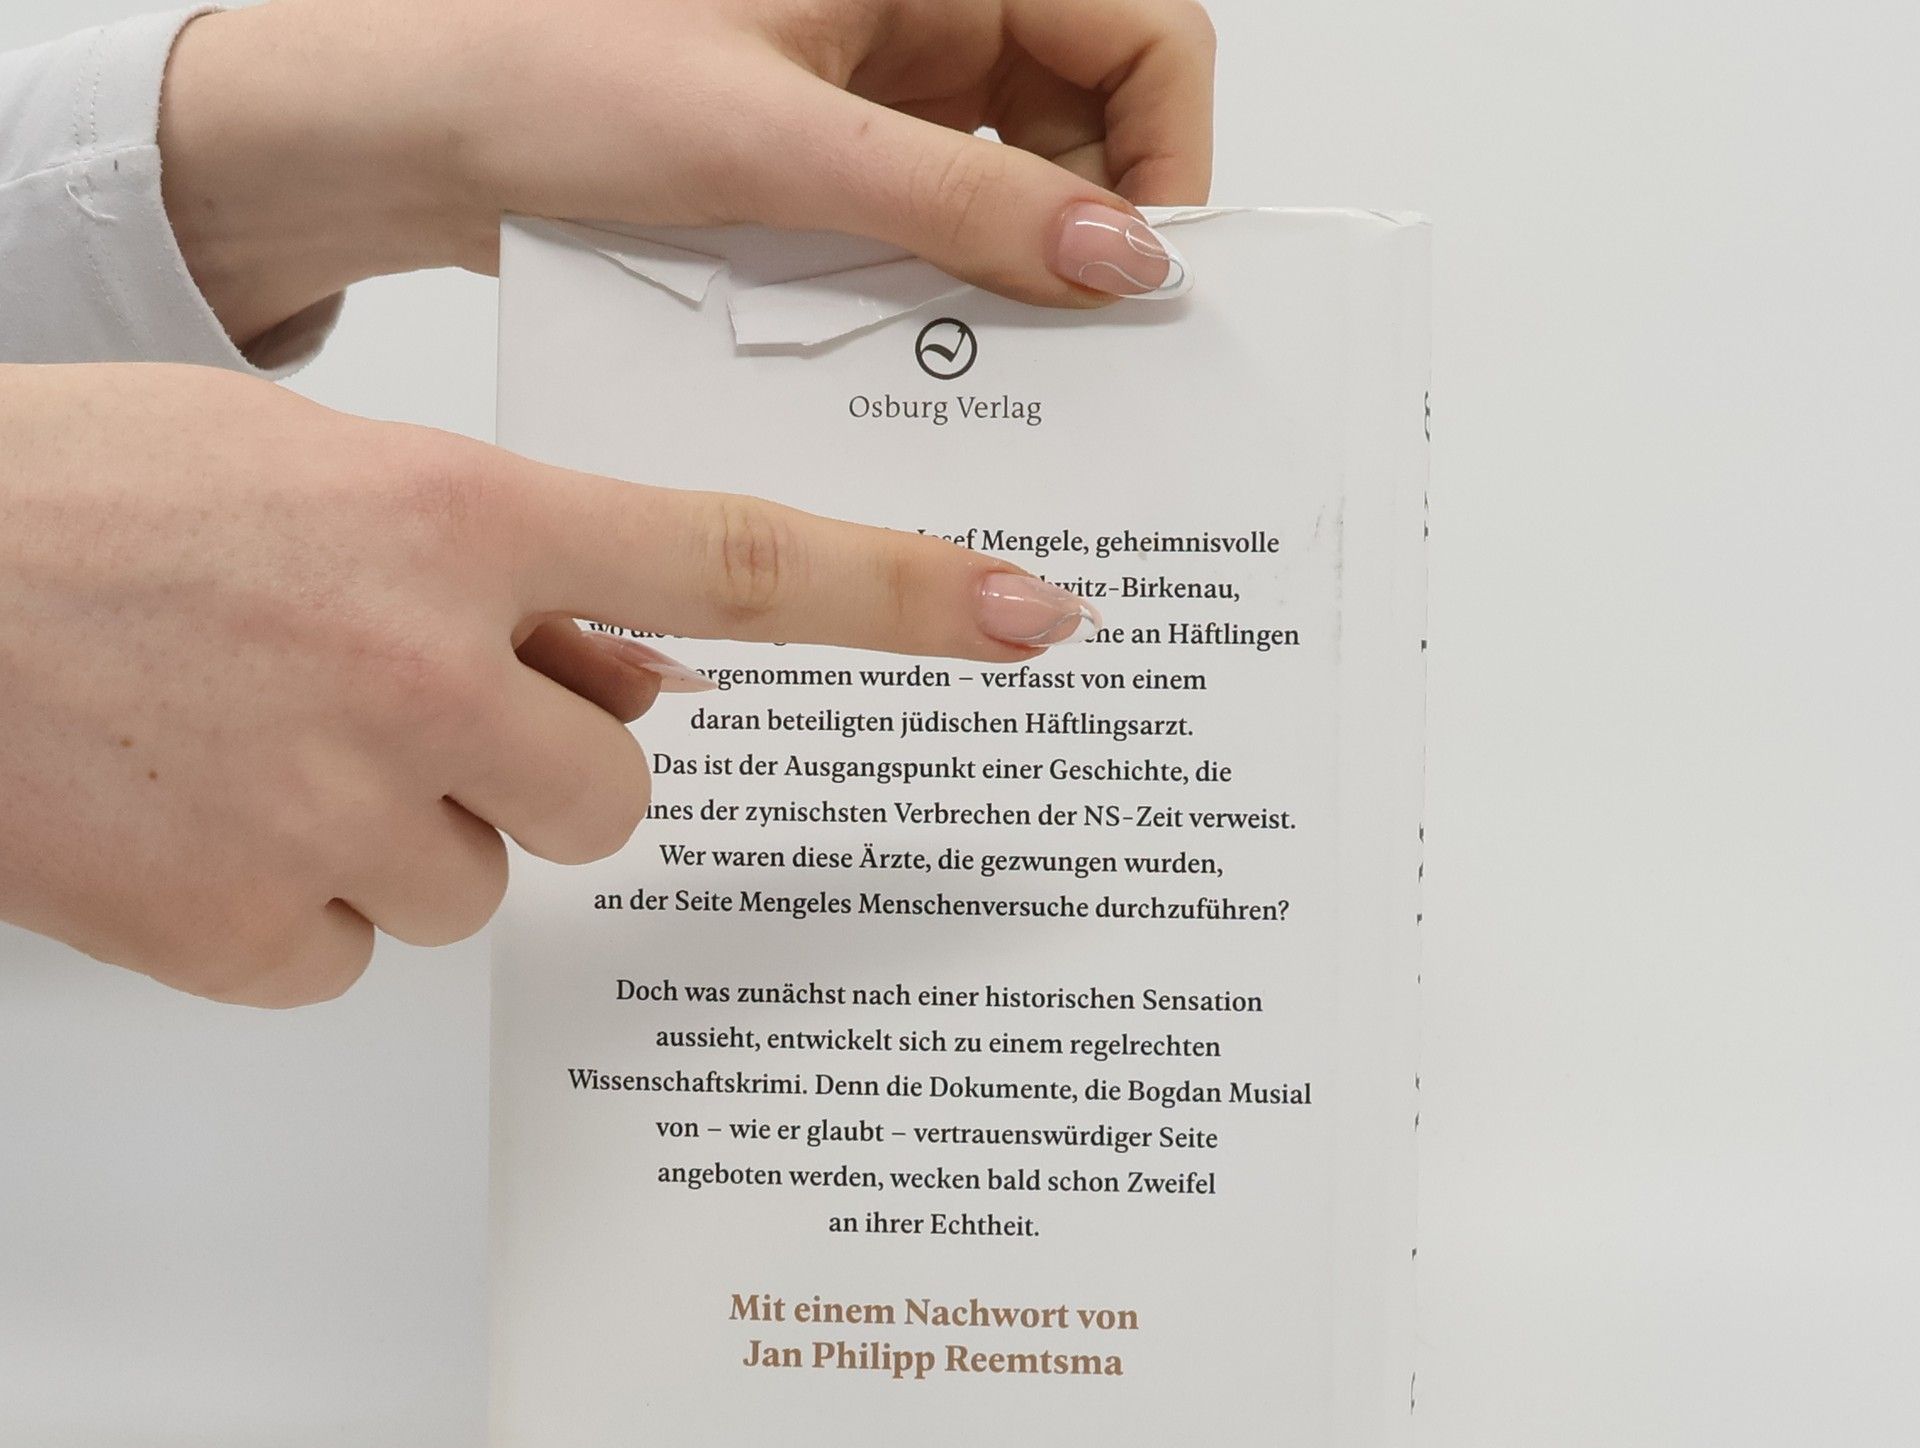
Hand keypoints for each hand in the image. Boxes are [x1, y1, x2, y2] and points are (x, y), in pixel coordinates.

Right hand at [0, 365, 1096, 1006]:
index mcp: (453, 521)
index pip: (737, 565)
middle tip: (403, 716)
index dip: (904, 596)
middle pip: (615, 794)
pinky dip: (308, 909)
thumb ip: (512, 573)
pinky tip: (206, 824)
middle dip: (541, 771)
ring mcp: (341, 813)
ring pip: (487, 884)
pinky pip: (364, 955)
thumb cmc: (89, 509)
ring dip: (413, 836)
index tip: (1033, 620)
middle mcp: (425, 670)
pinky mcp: (258, 937)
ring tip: (263, 752)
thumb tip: (652, 672)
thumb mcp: (319, 477)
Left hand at [158, 0, 1214, 347]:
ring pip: (1013, 187)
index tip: (1150, 283)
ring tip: (997, 373)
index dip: (1166, 156)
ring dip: (1013, 281)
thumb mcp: (774, 143)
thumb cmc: (548, 77)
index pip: (1137, 34)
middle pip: (1088, 121)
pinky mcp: (830, 166)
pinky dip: (941, 296)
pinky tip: (925, 361)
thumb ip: (959, 201)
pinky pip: (931, 230)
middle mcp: (919, 12)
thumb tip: (1120, 260)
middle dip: (1093, 235)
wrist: (411, 128)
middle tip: (1084, 360)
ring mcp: (876, 93)